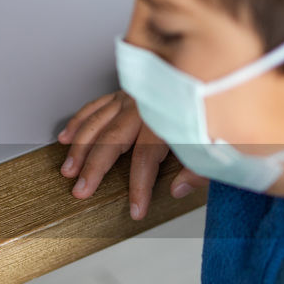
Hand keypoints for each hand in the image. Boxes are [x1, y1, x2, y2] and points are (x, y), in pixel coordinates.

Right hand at [56, 90, 206, 218]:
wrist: (210, 74)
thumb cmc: (209, 110)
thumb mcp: (216, 143)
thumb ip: (199, 170)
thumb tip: (177, 189)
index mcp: (165, 121)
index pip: (145, 160)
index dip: (139, 187)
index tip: (135, 209)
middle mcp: (143, 107)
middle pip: (111, 140)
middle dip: (93, 168)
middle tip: (81, 190)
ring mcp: (130, 98)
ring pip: (97, 123)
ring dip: (79, 147)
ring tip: (68, 170)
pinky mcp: (124, 91)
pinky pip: (95, 106)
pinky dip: (79, 121)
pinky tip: (66, 137)